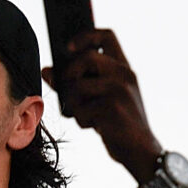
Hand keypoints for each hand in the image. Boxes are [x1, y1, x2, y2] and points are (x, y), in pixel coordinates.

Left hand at [40, 29, 156, 162]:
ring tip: (88, 116)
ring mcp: (120, 90)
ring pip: (78, 86)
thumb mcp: (102, 99)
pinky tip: (96, 127)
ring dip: (75, 105)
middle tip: (71, 94)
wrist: (142, 151)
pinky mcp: (112, 108)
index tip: (68, 48)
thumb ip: (78, 82)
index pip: (106, 35)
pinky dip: (82, 120)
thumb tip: (46, 70)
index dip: (85, 36)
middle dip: (70, 74)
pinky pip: (81, 109)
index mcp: (124, 68)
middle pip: (87, 57)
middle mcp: (124, 74)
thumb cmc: (119, 124)